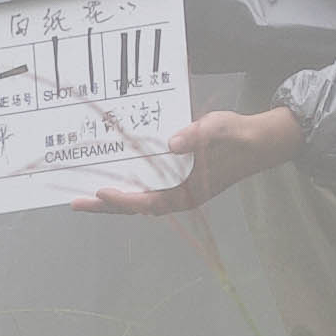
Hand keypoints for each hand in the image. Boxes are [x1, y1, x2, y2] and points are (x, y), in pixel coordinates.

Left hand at [83, 100, 298, 216]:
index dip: (124, 199)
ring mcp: (179, 189)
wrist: (261, 141)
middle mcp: (180, 195)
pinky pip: (147, 187)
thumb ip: (195, 136)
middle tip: (75, 203)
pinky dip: (127, 185)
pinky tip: (110, 178)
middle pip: (137, 206)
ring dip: (112, 198)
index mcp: (189, 192)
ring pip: (139, 199)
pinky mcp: (178, 179)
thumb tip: (172, 143)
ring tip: (83, 196)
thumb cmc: (238, 136)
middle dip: (106, 206)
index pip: (150, 201)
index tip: (101, 192)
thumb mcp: (217, 129)